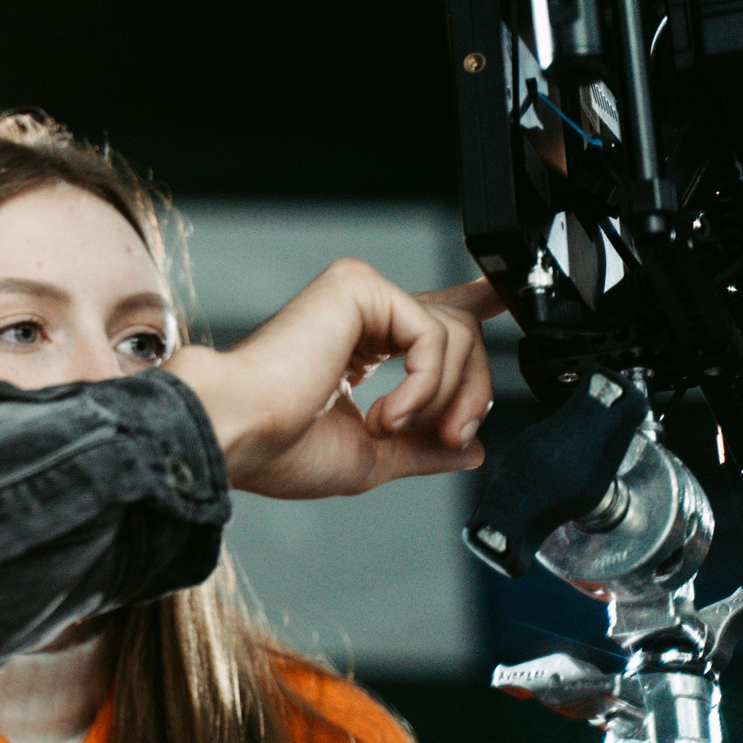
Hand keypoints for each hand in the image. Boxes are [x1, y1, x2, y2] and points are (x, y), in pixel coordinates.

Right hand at [170, 259, 501, 499]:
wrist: (239, 432)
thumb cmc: (278, 447)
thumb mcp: (371, 456)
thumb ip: (422, 447)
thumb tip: (468, 449)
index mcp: (358, 346)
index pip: (428, 319)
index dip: (473, 303)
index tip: (503, 295)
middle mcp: (361, 314)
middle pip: (458, 332)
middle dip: (472, 393)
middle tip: (451, 438)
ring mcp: (359, 296)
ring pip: (454, 333)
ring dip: (444, 397)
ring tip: (395, 429)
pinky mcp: (358, 287)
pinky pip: (432, 333)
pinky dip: (424, 384)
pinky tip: (387, 411)